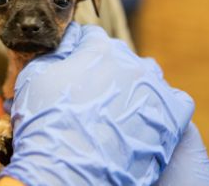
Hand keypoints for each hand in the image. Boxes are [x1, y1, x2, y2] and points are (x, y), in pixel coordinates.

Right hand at [0, 22, 208, 185]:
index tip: (76, 60)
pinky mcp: (171, 116)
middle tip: (91, 87)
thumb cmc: (46, 120)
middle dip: (104, 64)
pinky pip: (173, 98)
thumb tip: (70, 38)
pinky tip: (140, 114)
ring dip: (131, 81)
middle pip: (118, 54)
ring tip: (115, 102)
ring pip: (145, 74)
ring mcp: (153, 88)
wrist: (65, 171)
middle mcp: (131, 62)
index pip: (92, 36)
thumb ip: (56, 51)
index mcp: (99, 48)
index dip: (80, 48)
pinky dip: (157, 103)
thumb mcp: (35, 75)